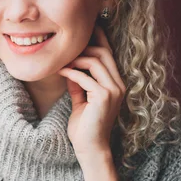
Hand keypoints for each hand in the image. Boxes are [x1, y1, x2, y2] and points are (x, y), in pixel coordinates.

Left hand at [58, 25, 125, 158]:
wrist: (89, 148)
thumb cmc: (84, 127)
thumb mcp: (81, 100)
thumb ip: (78, 84)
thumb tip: (69, 68)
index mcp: (115, 83)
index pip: (108, 54)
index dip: (97, 40)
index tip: (80, 32)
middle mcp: (118, 84)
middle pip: (104, 52)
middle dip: (84, 47)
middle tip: (65, 50)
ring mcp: (114, 90)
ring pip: (96, 61)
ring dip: (76, 59)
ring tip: (61, 64)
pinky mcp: (104, 97)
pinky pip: (86, 77)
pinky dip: (72, 73)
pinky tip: (61, 72)